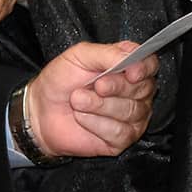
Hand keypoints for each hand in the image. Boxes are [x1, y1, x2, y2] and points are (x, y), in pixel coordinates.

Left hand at [24, 41, 158, 158]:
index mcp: (127, 66)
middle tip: (95, 86)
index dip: (144, 68)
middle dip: (116, 87)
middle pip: (143, 88)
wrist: (42, 111)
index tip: (130, 72)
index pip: (150, 64)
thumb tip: (131, 55)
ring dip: (100, 106)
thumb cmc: (61, 80)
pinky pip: (119, 132)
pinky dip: (96, 124)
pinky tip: (83, 118)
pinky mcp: (121, 139)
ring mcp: (131, 116)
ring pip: (131, 111)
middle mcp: (134, 91)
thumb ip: (106, 53)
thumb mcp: (79, 56)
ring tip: (79, 101)